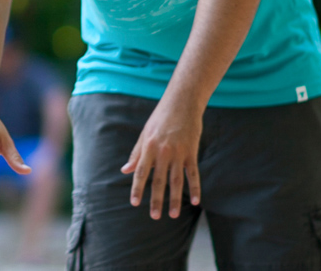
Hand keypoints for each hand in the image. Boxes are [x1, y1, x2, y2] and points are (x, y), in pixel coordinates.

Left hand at [121, 96, 202, 219]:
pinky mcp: (191, 152)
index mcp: (148, 147)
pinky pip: (193, 173)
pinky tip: (195, 201)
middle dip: (156, 199)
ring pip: (176, 180)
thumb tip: (125, 170)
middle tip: (154, 216)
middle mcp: (163, 152)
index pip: (141, 172)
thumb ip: (136, 154)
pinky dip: (194, 187)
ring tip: (173, 215)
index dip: (138, 188)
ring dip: (175, 199)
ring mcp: (178, 153)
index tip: (135, 203)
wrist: (182, 102)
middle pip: (158, 180)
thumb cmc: (160, 118)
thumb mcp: (144, 134)